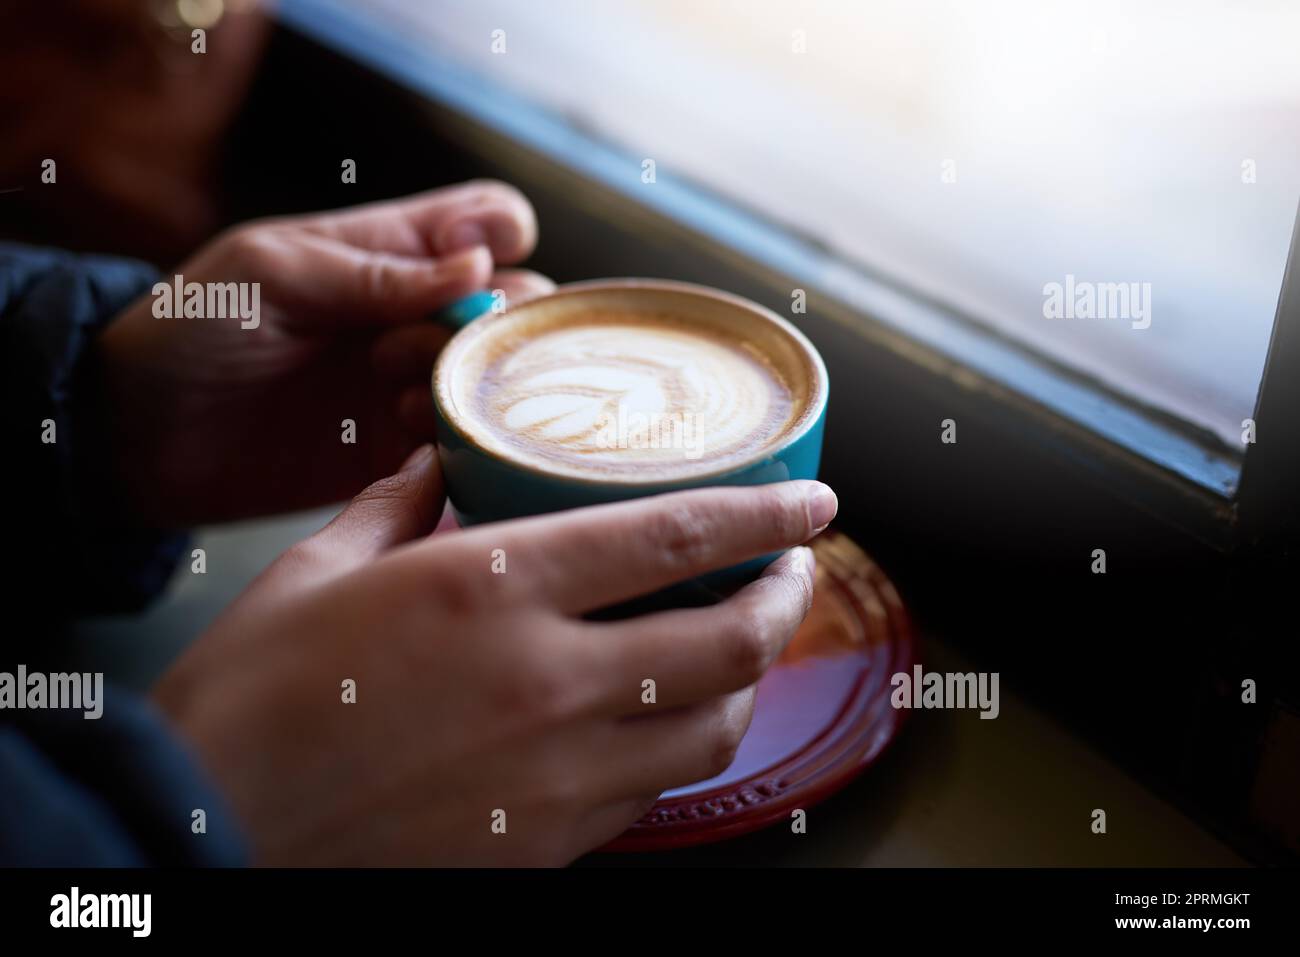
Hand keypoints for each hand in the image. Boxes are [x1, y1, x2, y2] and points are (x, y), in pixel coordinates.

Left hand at [91, 181, 554, 525]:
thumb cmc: (191, 328)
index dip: (502, 232)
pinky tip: (411, 438)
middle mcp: (416, 314)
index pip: (489, 221)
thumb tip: (482, 268)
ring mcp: (414, 384)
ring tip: (399, 398)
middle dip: (488, 322)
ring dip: (468, 382)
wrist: (135, 436)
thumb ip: (377, 271)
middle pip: (516, 304)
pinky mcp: (402, 452)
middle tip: (412, 345)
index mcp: (390, 250)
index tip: (475, 265)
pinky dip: (461, 438)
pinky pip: (469, 443)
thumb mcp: (273, 272)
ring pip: (501, 376)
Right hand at [154, 450, 834, 865]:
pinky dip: (680, 743)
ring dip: (749, 679)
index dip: (765, 511)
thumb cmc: (251, 695)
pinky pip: (651, 789)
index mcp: (490, 590)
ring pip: (712, 727)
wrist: (205, 835)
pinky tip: (665, 715)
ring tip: (745, 642)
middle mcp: (546, 682)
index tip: (813, 500)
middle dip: (785, 598)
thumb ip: (403, 502)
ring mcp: (555, 775)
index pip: (674, 536)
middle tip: (793, 569)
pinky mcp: (543, 842)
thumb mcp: (321, 567)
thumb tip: (446, 465)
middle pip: (728, 640)